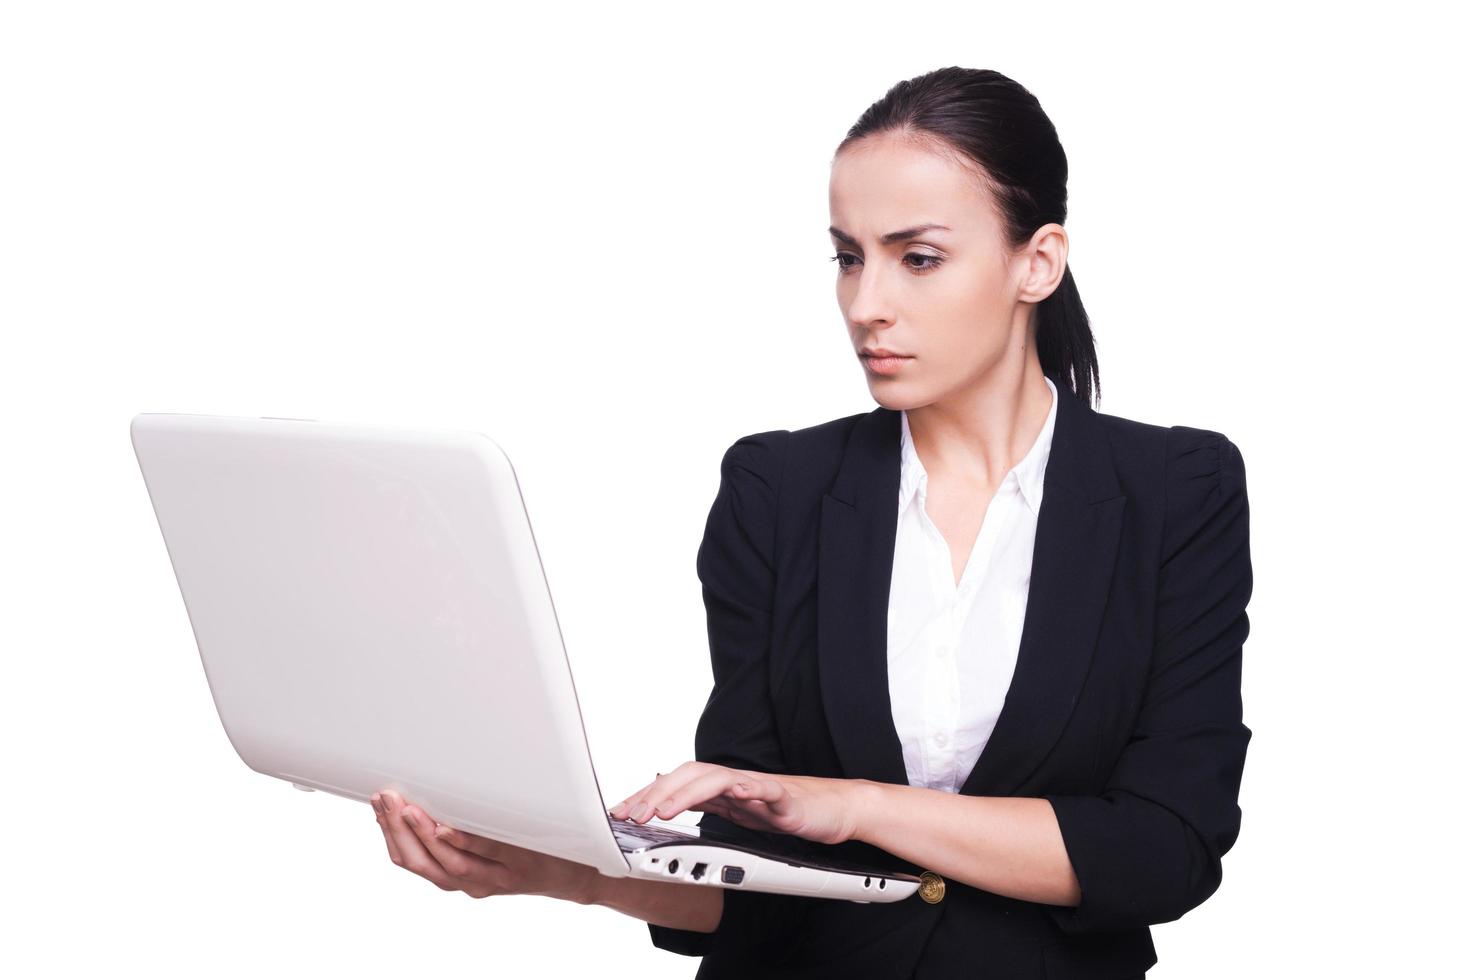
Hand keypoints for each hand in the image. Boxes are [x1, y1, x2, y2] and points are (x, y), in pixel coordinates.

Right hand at [371, 789, 601, 903]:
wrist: (581, 874)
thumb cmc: (531, 853)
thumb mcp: (491, 845)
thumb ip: (463, 826)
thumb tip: (435, 785)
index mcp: (459, 877)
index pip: (411, 860)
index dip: (389, 834)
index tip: (377, 805)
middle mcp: (473, 882)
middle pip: (423, 863)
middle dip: (397, 831)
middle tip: (385, 800)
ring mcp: (497, 876)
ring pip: (449, 863)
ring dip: (422, 834)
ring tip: (405, 808)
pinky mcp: (522, 864)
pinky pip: (487, 853)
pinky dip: (464, 842)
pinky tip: (447, 827)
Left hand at [607, 761, 866, 845]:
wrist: (834, 808)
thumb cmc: (785, 810)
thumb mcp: (737, 811)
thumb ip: (706, 802)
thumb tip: (669, 796)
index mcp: (721, 788)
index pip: (676, 785)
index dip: (646, 797)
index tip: (618, 813)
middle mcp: (735, 782)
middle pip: (689, 776)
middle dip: (656, 794)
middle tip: (631, 815)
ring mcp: (758, 786)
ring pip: (718, 779)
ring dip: (687, 793)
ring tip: (665, 811)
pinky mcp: (784, 796)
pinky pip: (765, 789)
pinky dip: (749, 789)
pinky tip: (735, 794)